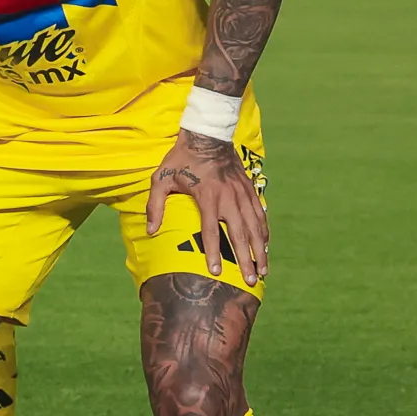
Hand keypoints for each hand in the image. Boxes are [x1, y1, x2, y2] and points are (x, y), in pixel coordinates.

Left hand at [147, 129, 267, 286]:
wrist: (208, 135)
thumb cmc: (181, 159)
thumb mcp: (161, 179)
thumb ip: (155, 205)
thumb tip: (151, 231)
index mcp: (207, 198)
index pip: (211, 231)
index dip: (214, 253)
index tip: (216, 272)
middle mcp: (228, 199)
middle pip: (240, 235)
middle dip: (246, 259)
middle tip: (250, 280)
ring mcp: (242, 195)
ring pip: (255, 228)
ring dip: (260, 250)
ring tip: (263, 271)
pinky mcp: (250, 190)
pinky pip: (260, 216)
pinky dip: (264, 232)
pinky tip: (265, 247)